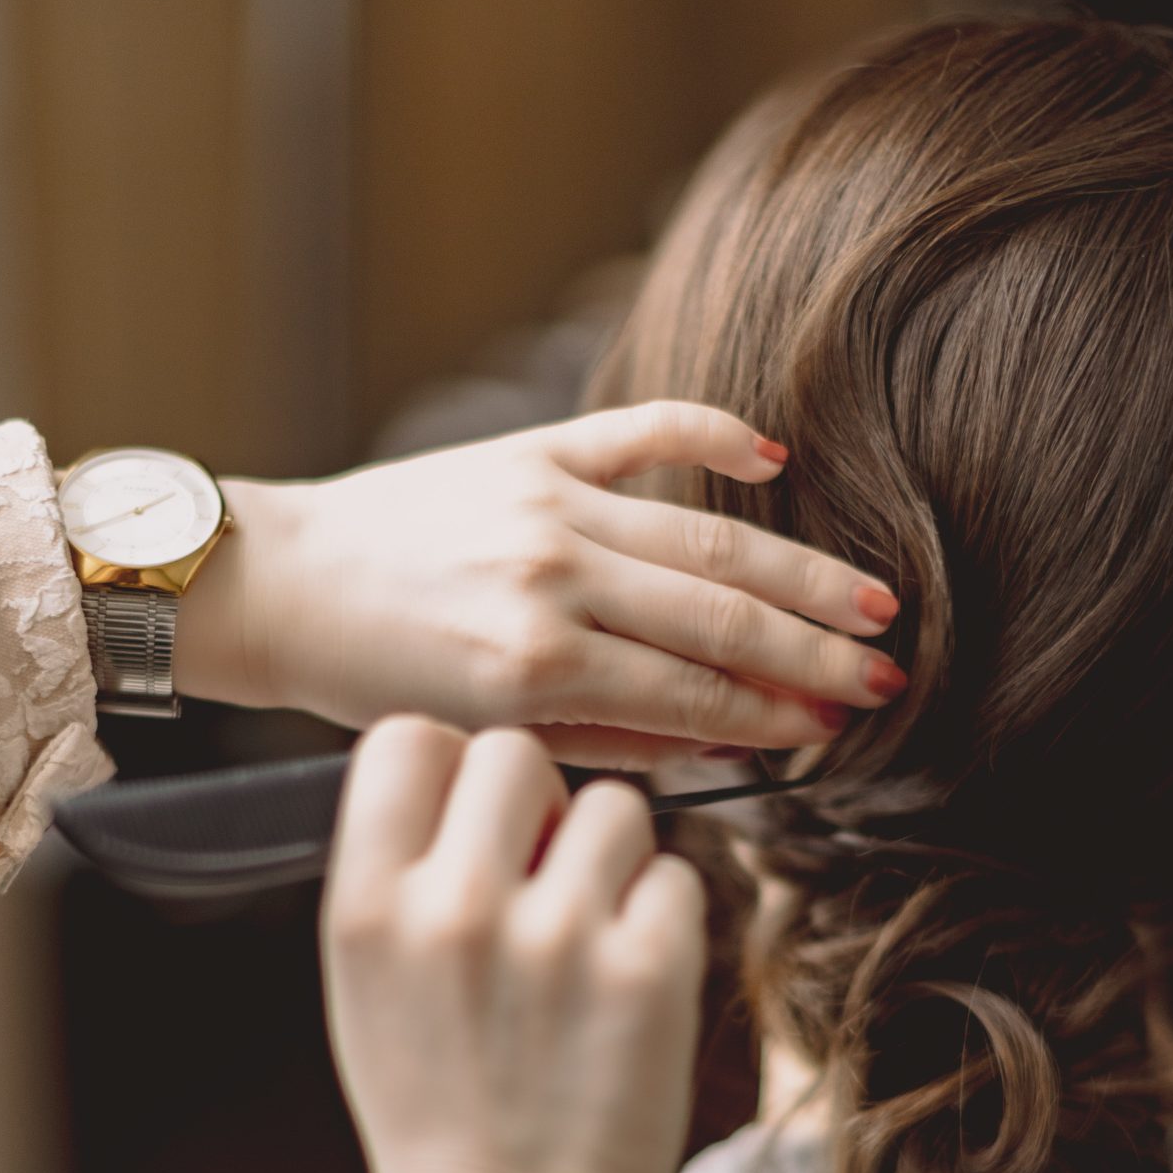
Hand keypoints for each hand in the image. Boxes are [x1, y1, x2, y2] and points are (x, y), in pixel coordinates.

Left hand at [174, 403, 901, 762]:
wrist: (283, 586)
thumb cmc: (373, 680)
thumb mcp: (483, 737)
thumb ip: (606, 739)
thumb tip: (725, 742)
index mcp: (534, 666)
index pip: (694, 693)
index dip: (778, 715)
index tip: (839, 729)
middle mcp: (550, 577)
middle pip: (721, 617)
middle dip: (816, 653)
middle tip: (889, 677)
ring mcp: (546, 503)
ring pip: (706, 538)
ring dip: (800, 573)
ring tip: (871, 601)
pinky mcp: (531, 450)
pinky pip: (642, 431)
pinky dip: (716, 436)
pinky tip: (778, 459)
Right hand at [323, 718, 706, 1172]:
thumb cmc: (439, 1111)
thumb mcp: (368, 989)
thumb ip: (403, 875)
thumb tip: (470, 773)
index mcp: (367, 911)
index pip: (406, 740)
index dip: (449, 767)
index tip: (470, 819)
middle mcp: (456, 910)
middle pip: (515, 754)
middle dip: (539, 803)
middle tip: (544, 877)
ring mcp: (559, 939)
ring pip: (614, 807)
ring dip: (613, 858)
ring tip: (589, 940)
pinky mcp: (650, 973)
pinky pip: (676, 875)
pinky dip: (662, 918)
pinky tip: (629, 983)